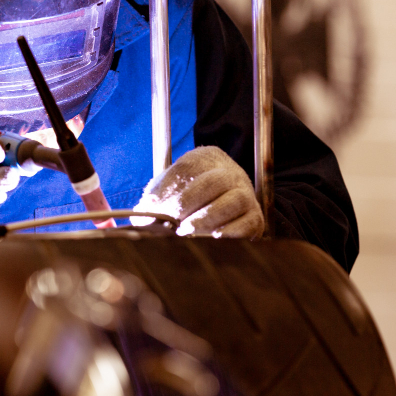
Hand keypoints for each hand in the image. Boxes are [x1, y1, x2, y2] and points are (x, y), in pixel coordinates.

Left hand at [133, 146, 263, 237]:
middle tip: (172, 219)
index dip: (169, 187)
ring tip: (187, 230)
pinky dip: (229, 232)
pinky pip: (246, 223)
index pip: (187, 167)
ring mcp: (246, 194)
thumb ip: (154, 201)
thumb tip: (140, 217)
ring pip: (233, 201)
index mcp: (206, 158)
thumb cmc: (192, 198)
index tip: (153, 206)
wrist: (227, 204)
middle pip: (214, 181)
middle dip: (188, 201)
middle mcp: (230, 172)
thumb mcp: (171, 191)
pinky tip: (212, 237)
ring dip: (207, 217)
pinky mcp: (255, 218)